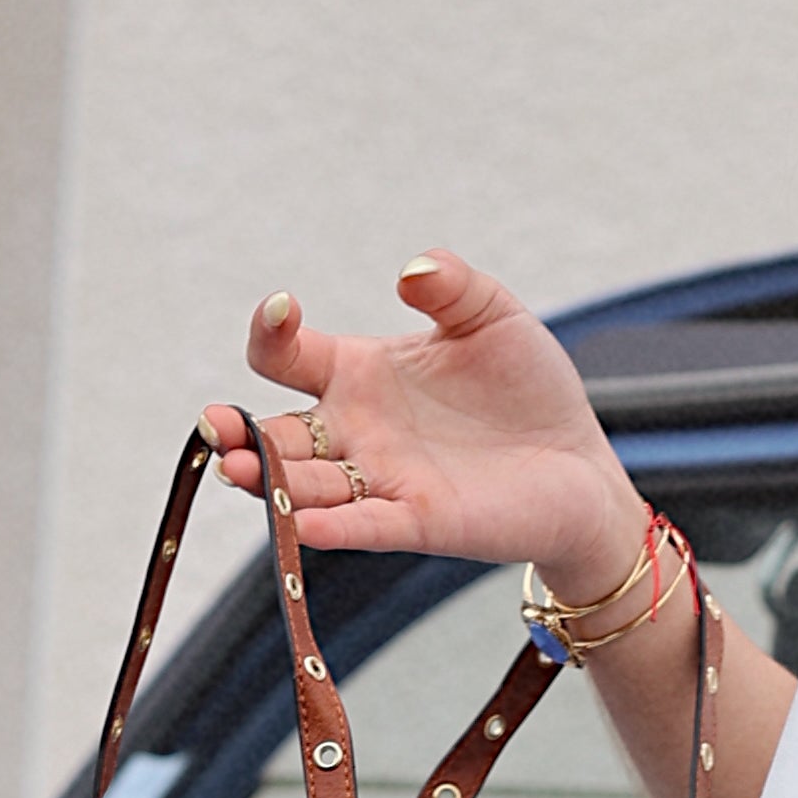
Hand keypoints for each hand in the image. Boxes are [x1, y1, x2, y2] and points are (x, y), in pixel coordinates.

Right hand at [199, 252, 645, 604]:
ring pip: (305, 485)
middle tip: (217, 426)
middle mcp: (355, 431)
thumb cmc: (528, 390)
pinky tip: (301, 523)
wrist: (581, 467)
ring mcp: (382, 479)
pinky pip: (363, 526)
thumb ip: (453, 285)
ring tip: (235, 469)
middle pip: (276, 434)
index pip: (287, 356)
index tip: (283, 309)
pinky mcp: (418, 521)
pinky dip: (330, 528)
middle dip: (239, 432)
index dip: (273, 332)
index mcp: (359, 374)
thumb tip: (412, 270)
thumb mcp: (494, 316)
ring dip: (268, 481)